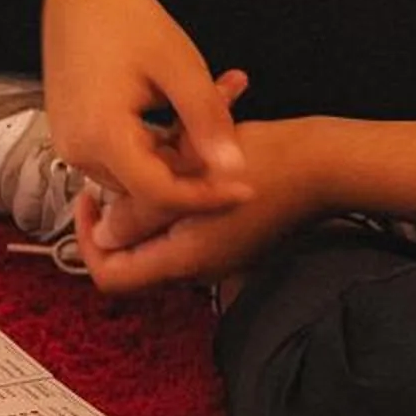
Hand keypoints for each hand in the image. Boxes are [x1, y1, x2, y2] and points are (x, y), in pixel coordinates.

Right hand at [44, 0, 253, 218]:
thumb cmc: (130, 23)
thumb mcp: (181, 69)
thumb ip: (208, 121)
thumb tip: (235, 169)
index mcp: (101, 134)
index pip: (158, 192)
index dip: (205, 196)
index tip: (244, 188)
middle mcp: (77, 150)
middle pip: (149, 186)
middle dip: (195, 164)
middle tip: (229, 114)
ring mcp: (72, 147)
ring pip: (139, 174)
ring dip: (179, 151)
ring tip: (212, 100)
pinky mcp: (75, 139)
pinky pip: (123, 159)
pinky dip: (157, 143)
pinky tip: (180, 110)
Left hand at [74, 119, 323, 291]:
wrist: (328, 161)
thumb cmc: (269, 167)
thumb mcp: (188, 184)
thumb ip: (138, 215)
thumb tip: (102, 232)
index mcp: (182, 260)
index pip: (110, 275)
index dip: (86, 240)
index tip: (86, 200)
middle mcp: (196, 262)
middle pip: (131, 248)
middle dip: (121, 205)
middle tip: (120, 168)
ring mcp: (213, 246)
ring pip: (158, 221)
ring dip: (152, 185)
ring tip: (158, 144)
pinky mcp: (227, 228)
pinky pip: (186, 208)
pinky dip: (181, 180)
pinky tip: (188, 140)